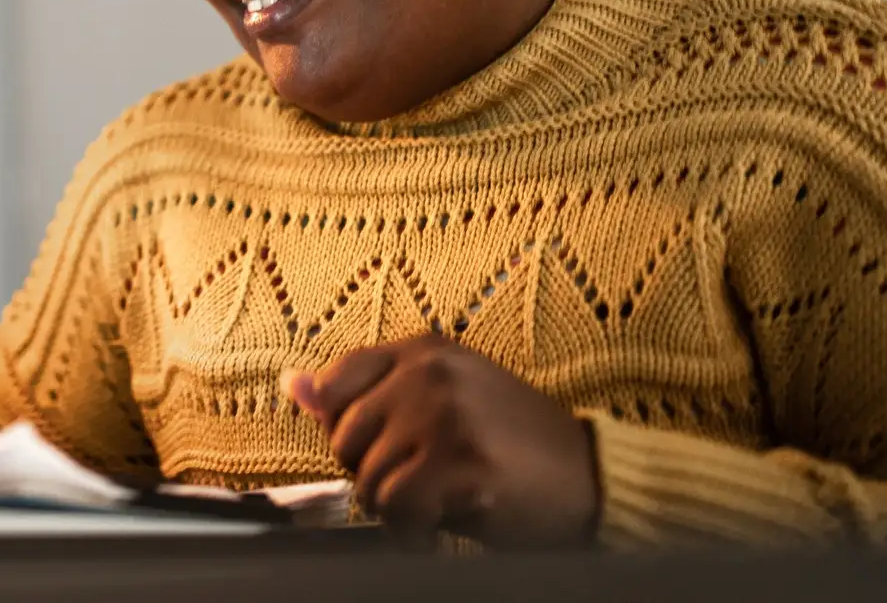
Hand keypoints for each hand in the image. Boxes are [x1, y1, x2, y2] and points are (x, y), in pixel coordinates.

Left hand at [286, 335, 599, 546]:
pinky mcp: (461, 460)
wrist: (594, 481)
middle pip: (344, 437)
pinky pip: (396, 510)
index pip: (339, 381)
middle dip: (375, 474)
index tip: (386, 450)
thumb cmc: (512, 448)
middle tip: (425, 484)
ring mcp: (446, 413)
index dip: (349, 430)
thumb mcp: (441, 405)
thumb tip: (292, 385)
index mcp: (425, 351)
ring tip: (441, 503)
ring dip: (397, 510)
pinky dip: (412, 534)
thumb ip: (368, 396)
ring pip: (367, 480)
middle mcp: (431, 372)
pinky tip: (442, 528)